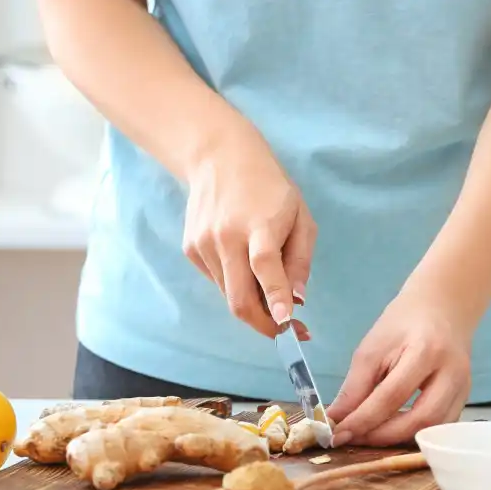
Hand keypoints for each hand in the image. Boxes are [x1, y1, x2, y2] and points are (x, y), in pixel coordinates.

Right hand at [182, 128, 315, 338]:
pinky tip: (241, 260)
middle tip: (285, 332)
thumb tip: (297, 299)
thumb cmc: (269, 187)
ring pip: (228, 293)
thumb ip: (300, 258)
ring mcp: (204, 244)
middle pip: (239, 297)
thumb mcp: (299, 214)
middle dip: (262, 324)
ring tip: (268, 290)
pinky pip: (216, 280)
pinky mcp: (190, 248)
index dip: (275, 296)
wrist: (218, 157)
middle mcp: (226, 237)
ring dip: (251, 303)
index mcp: (259, 224)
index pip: (265, 265)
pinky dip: (234, 283)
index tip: (286, 322)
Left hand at [326, 290, 472, 446]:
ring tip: (369, 436)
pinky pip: (440, 427)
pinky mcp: (465, 398)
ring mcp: (463, 387)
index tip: (339, 434)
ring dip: (398, 439)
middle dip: (382, 436)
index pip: (392, 396)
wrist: (441, 308)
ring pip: (433, 429)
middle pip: (420, 419)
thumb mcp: (372, 348)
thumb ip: (355, 387)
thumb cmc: (403, 323)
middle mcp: (451, 373)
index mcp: (425, 351)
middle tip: (353, 438)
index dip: (363, 420)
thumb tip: (336, 420)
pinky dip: (414, 434)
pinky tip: (392, 430)